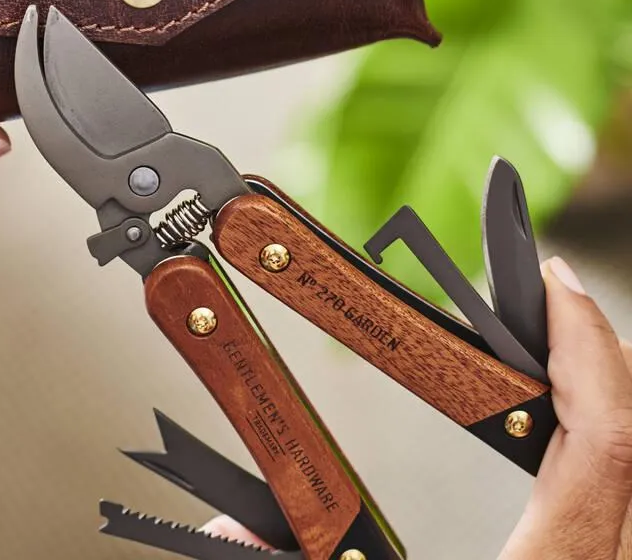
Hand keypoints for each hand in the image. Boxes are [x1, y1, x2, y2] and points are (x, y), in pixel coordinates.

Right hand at [203, 256, 631, 558]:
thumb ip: (285, 559)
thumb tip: (221, 530)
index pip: (606, 444)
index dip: (586, 347)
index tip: (549, 282)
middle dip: (606, 360)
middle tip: (554, 308)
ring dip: (617, 414)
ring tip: (567, 368)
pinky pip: (630, 525)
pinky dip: (615, 472)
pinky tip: (579, 463)